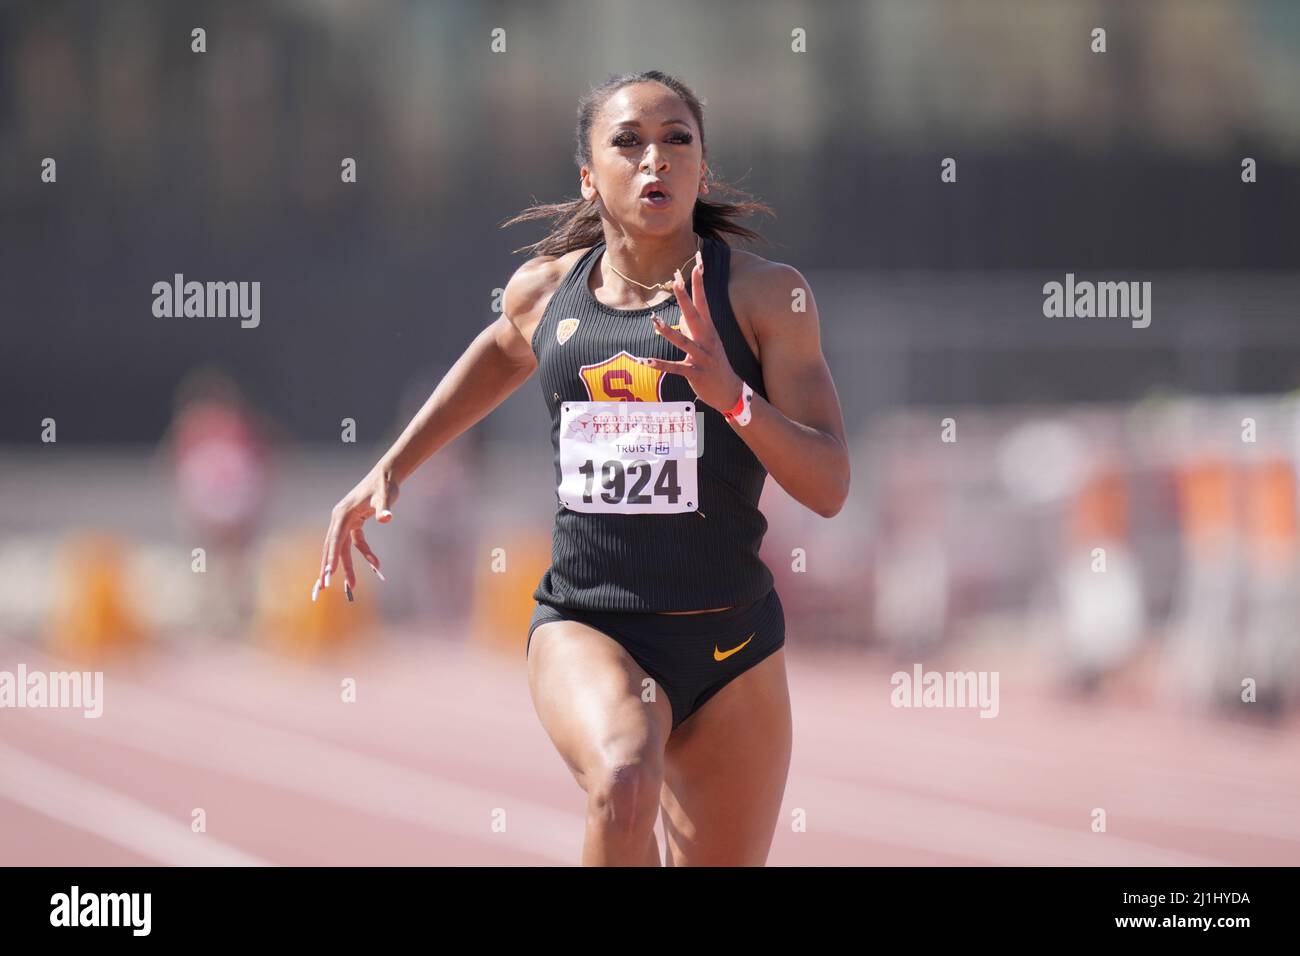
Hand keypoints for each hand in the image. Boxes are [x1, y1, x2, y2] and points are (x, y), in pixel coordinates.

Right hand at [312, 464, 396, 601]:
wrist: (386, 475)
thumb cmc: (385, 485)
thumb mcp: (386, 496)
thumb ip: (385, 508)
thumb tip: (386, 518)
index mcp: (343, 514)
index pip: (335, 540)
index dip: (331, 558)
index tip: (328, 574)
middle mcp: (340, 519)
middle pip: (333, 547)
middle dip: (329, 568)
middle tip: (325, 588)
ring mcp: (346, 521)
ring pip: (342, 548)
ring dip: (346, 566)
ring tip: (351, 586)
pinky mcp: (354, 523)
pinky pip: (355, 543)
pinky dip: (364, 554)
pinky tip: (376, 565)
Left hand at [633, 251, 742, 413]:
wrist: (731, 392)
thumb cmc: (715, 364)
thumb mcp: (707, 342)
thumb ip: (692, 327)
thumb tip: (679, 313)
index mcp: (709, 330)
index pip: (703, 302)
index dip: (700, 284)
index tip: (698, 264)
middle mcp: (707, 340)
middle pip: (695, 316)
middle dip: (685, 298)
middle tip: (676, 281)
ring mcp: (702, 357)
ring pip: (684, 342)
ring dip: (669, 332)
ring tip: (655, 322)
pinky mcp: (697, 374)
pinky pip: (677, 368)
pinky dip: (661, 365)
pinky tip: (647, 361)